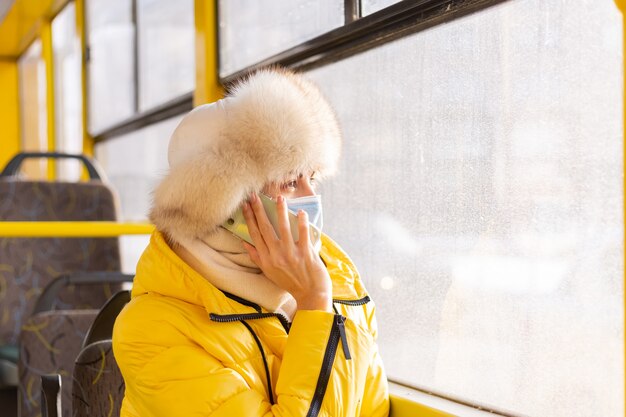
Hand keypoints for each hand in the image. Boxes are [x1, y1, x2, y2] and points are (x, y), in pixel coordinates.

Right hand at [241, 193, 331, 311]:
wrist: (310, 294)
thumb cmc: (290, 282)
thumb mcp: (269, 272)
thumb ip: (257, 257)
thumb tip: (245, 243)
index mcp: (266, 259)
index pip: (254, 235)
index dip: (249, 218)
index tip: (245, 205)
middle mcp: (276, 256)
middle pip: (265, 228)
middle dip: (259, 210)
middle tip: (255, 196)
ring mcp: (291, 254)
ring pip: (283, 228)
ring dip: (280, 212)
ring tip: (279, 198)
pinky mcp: (305, 254)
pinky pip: (302, 234)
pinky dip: (302, 223)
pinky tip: (300, 212)